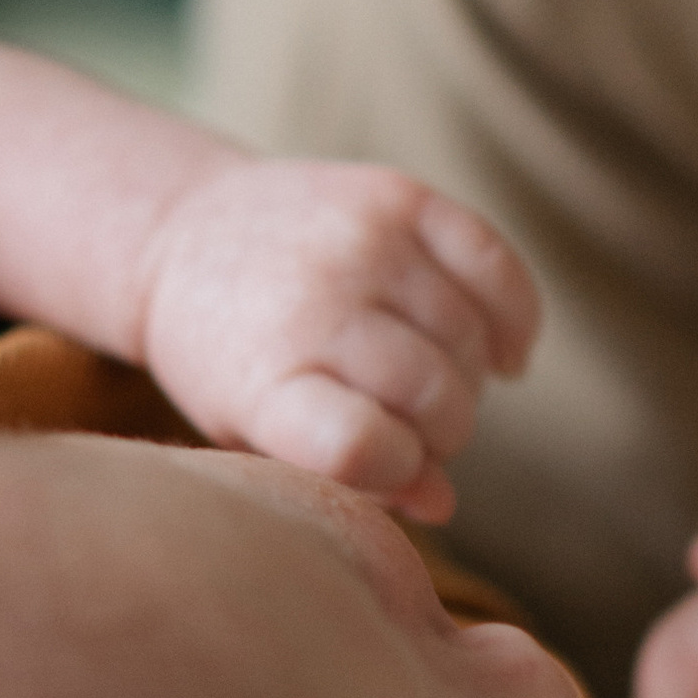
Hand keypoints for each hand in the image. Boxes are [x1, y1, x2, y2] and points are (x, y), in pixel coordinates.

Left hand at [133, 157, 540, 520]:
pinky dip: (514, 318)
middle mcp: (311, 304)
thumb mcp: (261, 434)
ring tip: (434, 382)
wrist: (183, 231)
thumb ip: (349, 476)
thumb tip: (441, 503)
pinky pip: (496, 263)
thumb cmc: (234, 358)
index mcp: (261, 382)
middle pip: (434, 396)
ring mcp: (359, 241)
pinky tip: (501, 351)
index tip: (390, 462)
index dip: (398, 468)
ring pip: (470, 339)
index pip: (358, 446)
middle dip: (444, 431)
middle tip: (419, 426)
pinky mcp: (397, 194)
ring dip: (469, 378)